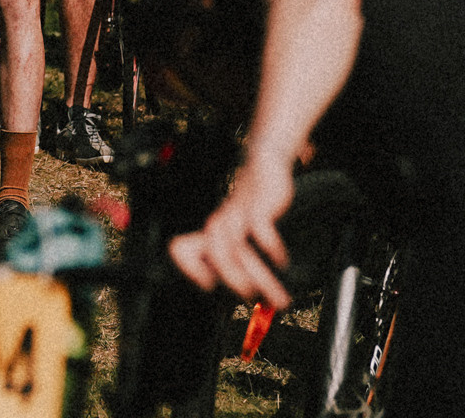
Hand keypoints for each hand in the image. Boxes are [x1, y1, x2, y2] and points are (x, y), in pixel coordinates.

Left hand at [168, 157, 294, 305]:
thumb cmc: (249, 205)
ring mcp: (238, 215)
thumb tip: (245, 294)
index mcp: (210, 233)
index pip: (182, 248)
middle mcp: (220, 224)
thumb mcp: (237, 229)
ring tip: (276, 295)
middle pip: (219, 258)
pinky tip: (282, 261)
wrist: (264, 166)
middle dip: (236, 282)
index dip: (190, 268)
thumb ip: (234, 258)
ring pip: (240, 250)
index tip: (208, 286)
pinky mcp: (257, 206)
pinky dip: (271, 248)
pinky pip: (260, 228)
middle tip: (253, 299)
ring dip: (260, 276)